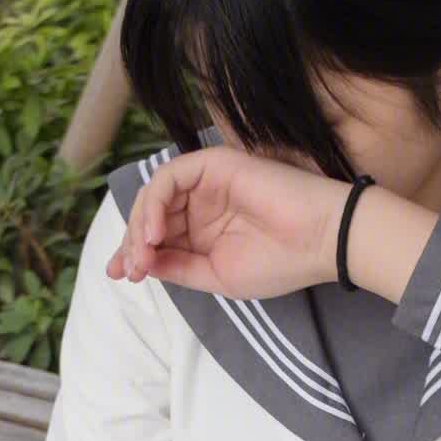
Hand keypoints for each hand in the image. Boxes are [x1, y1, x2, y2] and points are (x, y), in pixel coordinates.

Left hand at [107, 144, 347, 298]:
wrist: (319, 240)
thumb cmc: (278, 263)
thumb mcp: (216, 276)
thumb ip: (178, 268)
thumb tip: (140, 263)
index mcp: (203, 231)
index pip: (157, 236)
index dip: (133, 253)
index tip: (121, 276)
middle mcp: (200, 204)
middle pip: (149, 215)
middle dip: (132, 242)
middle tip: (131, 269)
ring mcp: (205, 183)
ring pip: (154, 195)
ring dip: (140, 225)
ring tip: (144, 253)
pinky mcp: (212, 164)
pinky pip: (169, 178)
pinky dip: (155, 203)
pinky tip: (156, 232)